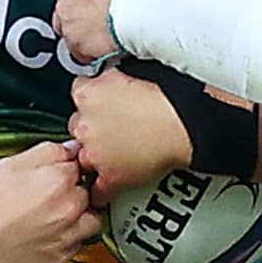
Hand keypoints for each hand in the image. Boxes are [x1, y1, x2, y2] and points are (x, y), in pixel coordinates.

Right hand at [0, 142, 104, 262]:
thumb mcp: (9, 165)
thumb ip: (47, 152)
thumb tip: (69, 149)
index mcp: (59, 179)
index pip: (82, 164)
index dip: (68, 166)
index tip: (58, 172)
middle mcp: (70, 208)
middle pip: (89, 192)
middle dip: (74, 190)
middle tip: (49, 195)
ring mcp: (68, 235)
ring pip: (91, 220)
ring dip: (79, 216)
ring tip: (53, 215)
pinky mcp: (61, 258)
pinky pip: (77, 244)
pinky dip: (67, 238)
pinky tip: (46, 233)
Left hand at [56, 0, 130, 68]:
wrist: (142, 5)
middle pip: (68, 2)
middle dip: (81, 11)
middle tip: (102, 19)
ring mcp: (67, 14)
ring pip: (69, 27)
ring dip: (84, 32)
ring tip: (106, 38)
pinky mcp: (74, 40)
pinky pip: (79, 50)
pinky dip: (90, 52)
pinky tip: (106, 51)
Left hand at [66, 68, 190, 196]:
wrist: (183, 124)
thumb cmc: (166, 97)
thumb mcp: (130, 72)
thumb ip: (109, 78)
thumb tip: (108, 79)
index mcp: (87, 95)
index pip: (78, 93)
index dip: (92, 99)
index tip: (100, 103)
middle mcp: (85, 124)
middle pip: (78, 125)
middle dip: (92, 126)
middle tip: (113, 125)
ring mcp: (95, 153)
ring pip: (84, 156)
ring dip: (96, 154)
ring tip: (116, 150)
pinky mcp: (111, 177)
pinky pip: (97, 190)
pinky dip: (101, 191)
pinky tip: (105, 187)